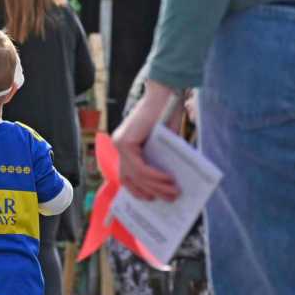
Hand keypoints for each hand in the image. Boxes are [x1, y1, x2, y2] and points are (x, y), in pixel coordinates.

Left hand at [112, 79, 180, 200]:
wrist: (165, 94)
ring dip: (157, 187)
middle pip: (131, 178)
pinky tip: (169, 180)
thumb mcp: (165, 143)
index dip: (138, 190)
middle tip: (171, 199)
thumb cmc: (167, 115)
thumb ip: (162, 160)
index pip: (127, 175)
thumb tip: (170, 185)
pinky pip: (139, 167)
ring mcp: (120, 144)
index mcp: (125, 145)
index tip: (152, 199)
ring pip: (136, 175)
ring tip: (175, 192)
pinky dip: (155, 176)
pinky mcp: (125, 142)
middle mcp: (119, 145)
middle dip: (151, 192)